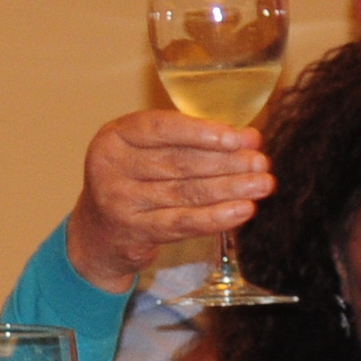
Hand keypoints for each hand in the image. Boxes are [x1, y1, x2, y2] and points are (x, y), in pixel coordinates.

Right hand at [64, 111, 273, 287]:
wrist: (98, 233)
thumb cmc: (134, 182)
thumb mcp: (150, 152)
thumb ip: (193, 141)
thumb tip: (250, 138)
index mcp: (114, 137)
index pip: (162, 127)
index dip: (202, 132)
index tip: (238, 137)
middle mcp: (110, 168)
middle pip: (178, 162)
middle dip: (226, 163)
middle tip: (262, 163)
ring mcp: (118, 202)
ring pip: (185, 193)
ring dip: (230, 189)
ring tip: (262, 185)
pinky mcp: (132, 233)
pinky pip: (182, 223)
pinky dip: (216, 217)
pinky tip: (243, 210)